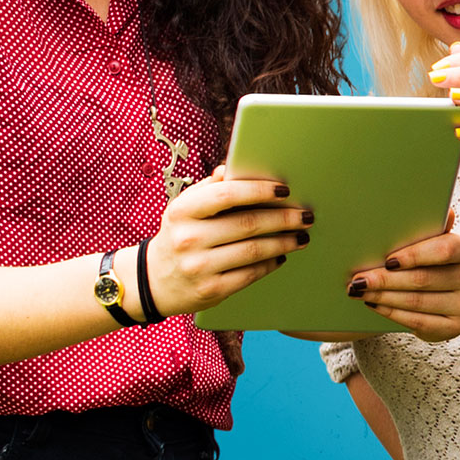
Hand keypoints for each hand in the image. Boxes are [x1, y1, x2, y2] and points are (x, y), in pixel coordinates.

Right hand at [144, 166, 309, 316]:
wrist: (154, 280)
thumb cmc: (178, 237)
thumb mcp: (183, 209)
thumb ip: (208, 189)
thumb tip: (232, 169)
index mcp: (181, 211)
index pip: (225, 194)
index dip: (258, 190)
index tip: (283, 190)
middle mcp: (188, 238)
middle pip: (247, 224)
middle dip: (283, 219)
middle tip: (304, 215)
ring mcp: (199, 266)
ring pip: (254, 250)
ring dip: (284, 242)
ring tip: (301, 236)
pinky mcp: (211, 289)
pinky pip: (251, 274)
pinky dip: (271, 263)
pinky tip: (281, 256)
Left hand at [347, 215, 459, 341]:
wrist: (423, 294)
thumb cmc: (416, 259)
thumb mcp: (418, 240)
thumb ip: (424, 226)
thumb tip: (446, 211)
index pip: (444, 249)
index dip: (415, 255)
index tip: (387, 260)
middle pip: (423, 278)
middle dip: (385, 279)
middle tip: (356, 279)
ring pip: (418, 301)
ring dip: (383, 296)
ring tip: (357, 291)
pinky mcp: (456, 326)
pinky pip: (420, 322)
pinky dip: (392, 313)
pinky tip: (373, 305)